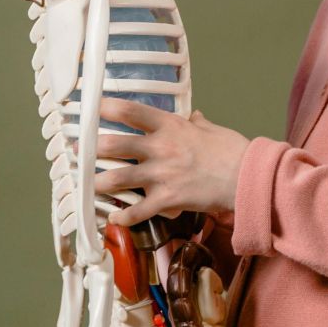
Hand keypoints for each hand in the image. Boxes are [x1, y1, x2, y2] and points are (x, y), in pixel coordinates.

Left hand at [91, 98, 251, 226]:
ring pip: (118, 179)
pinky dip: (123, 217)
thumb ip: (197, 123)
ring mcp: (162, 175)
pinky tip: (114, 219)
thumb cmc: (233, 152)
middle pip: (114, 145)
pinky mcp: (168, 199)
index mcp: (170, 126)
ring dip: (99, 183)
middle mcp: (160, 148)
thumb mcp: (212, 130)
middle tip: (80, 150)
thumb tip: (194, 116)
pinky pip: (138, 211)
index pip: (131, 111)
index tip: (91, 107)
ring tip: (88, 185)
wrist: (247, 178)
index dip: (106, 107)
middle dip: (92, 148)